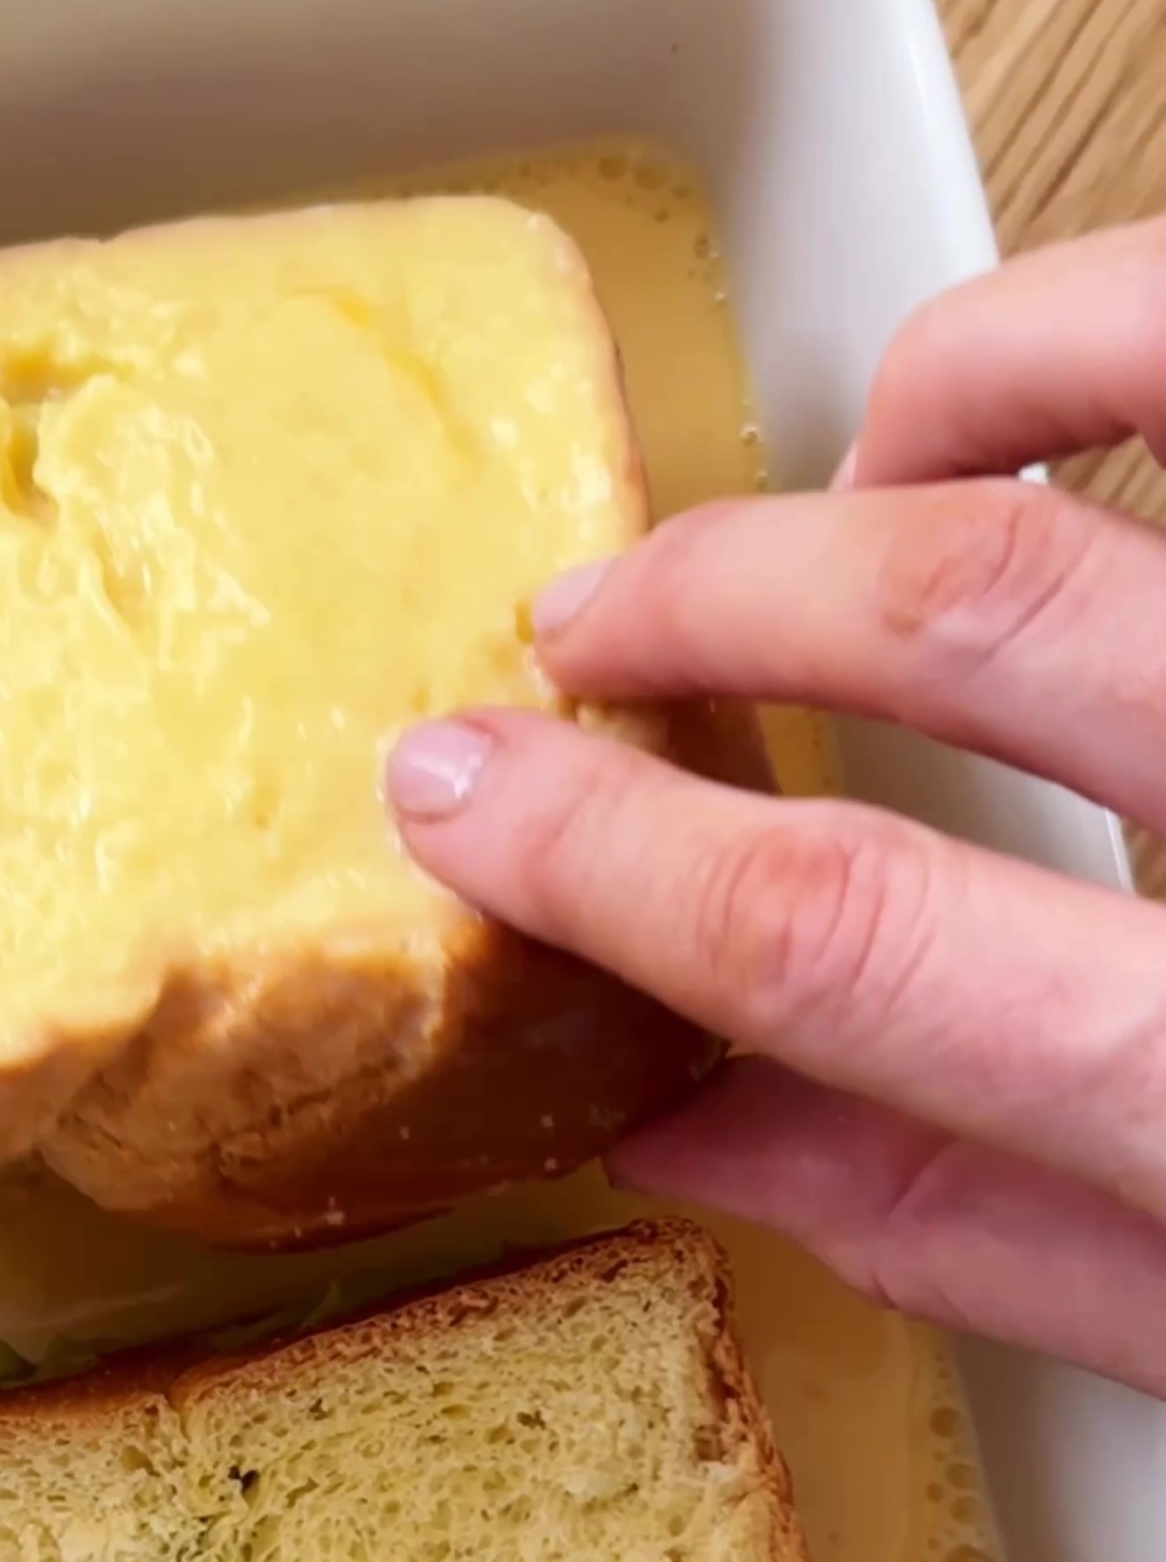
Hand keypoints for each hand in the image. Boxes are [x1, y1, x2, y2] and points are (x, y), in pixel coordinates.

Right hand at [387, 217, 1165, 1396]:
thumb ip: (959, 1232)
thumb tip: (690, 1130)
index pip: (853, 932)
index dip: (606, 852)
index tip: (465, 795)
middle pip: (964, 609)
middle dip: (705, 601)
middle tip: (583, 634)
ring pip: (1161, 380)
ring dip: (930, 413)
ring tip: (821, 475)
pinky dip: (1131, 329)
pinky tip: (1047, 398)